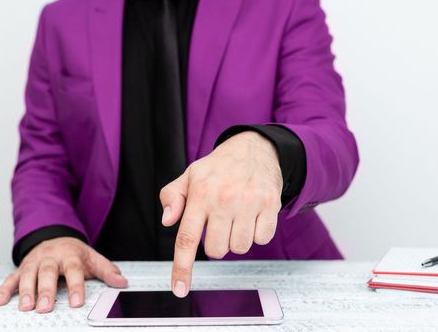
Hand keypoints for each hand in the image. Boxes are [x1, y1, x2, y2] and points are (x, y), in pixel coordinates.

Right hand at [0, 237, 127, 312]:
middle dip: (45, 290)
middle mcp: (51, 257)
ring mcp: (34, 262)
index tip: (77, 302)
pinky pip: (11, 278)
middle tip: (45, 307)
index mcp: (70, 255)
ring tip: (26, 307)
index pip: (74, 270)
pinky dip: (4, 289)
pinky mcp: (22, 267)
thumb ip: (107, 271)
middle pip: (47, 272)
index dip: (76, 286)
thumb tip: (122, 282)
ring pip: (28, 274)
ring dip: (25, 291)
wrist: (55, 237)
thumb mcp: (93, 258)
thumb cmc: (74, 252)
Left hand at [160, 131, 282, 297]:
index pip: (187, 238)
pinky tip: (252, 217)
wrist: (254, 148)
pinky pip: (262, 239)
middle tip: (218, 225)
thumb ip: (172, 197)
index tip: (180, 289)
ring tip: (235, 219)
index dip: (182, 268)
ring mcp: (249, 202)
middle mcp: (224, 199)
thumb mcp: (189, 176)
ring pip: (239, 248)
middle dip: (215, 244)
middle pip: (215, 250)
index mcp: (200, 193)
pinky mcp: (270, 204)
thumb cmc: (217, 168)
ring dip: (236, 240)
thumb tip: (167, 221)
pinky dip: (256, 234)